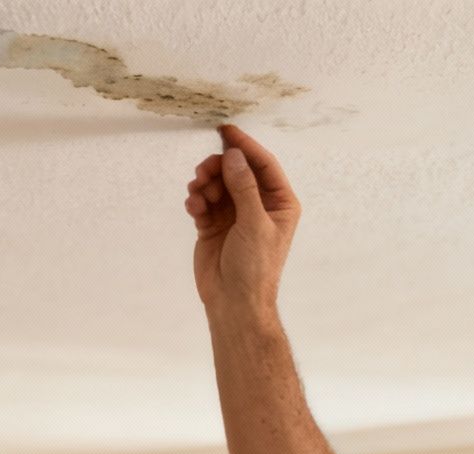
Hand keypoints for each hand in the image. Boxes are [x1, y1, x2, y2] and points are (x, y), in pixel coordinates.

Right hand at [184, 124, 299, 320]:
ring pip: (217, 184)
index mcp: (279, 203)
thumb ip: (244, 187)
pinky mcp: (213, 225)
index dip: (245, 146)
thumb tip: (234, 155)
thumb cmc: (255, 267)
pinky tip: (194, 208)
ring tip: (197, 194)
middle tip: (203, 172)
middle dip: (218, 168)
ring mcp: (234, 214)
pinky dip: (196, 200)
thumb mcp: (254, 223)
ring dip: (205, 184)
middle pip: (236, 171)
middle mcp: (258, 205)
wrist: (234, 302)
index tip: (226, 131)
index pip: (263, 165)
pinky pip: (203, 201)